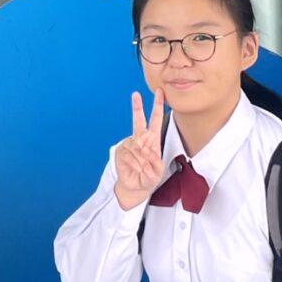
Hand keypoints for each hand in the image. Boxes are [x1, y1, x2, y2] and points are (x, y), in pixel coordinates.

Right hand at [113, 84, 169, 210]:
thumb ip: (155, 159)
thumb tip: (145, 150)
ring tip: (144, 169)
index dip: (158, 106)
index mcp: (152, 140)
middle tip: (136, 95)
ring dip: (142, 159)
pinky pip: (129, 154)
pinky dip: (135, 163)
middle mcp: (140, 139)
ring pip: (136, 145)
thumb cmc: (148, 178)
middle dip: (137, 107)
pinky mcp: (121, 152)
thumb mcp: (158, 170)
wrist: (136, 188)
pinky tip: (137, 168)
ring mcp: (129, 145)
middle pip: (138, 120)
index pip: (156, 120)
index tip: (160, 93)